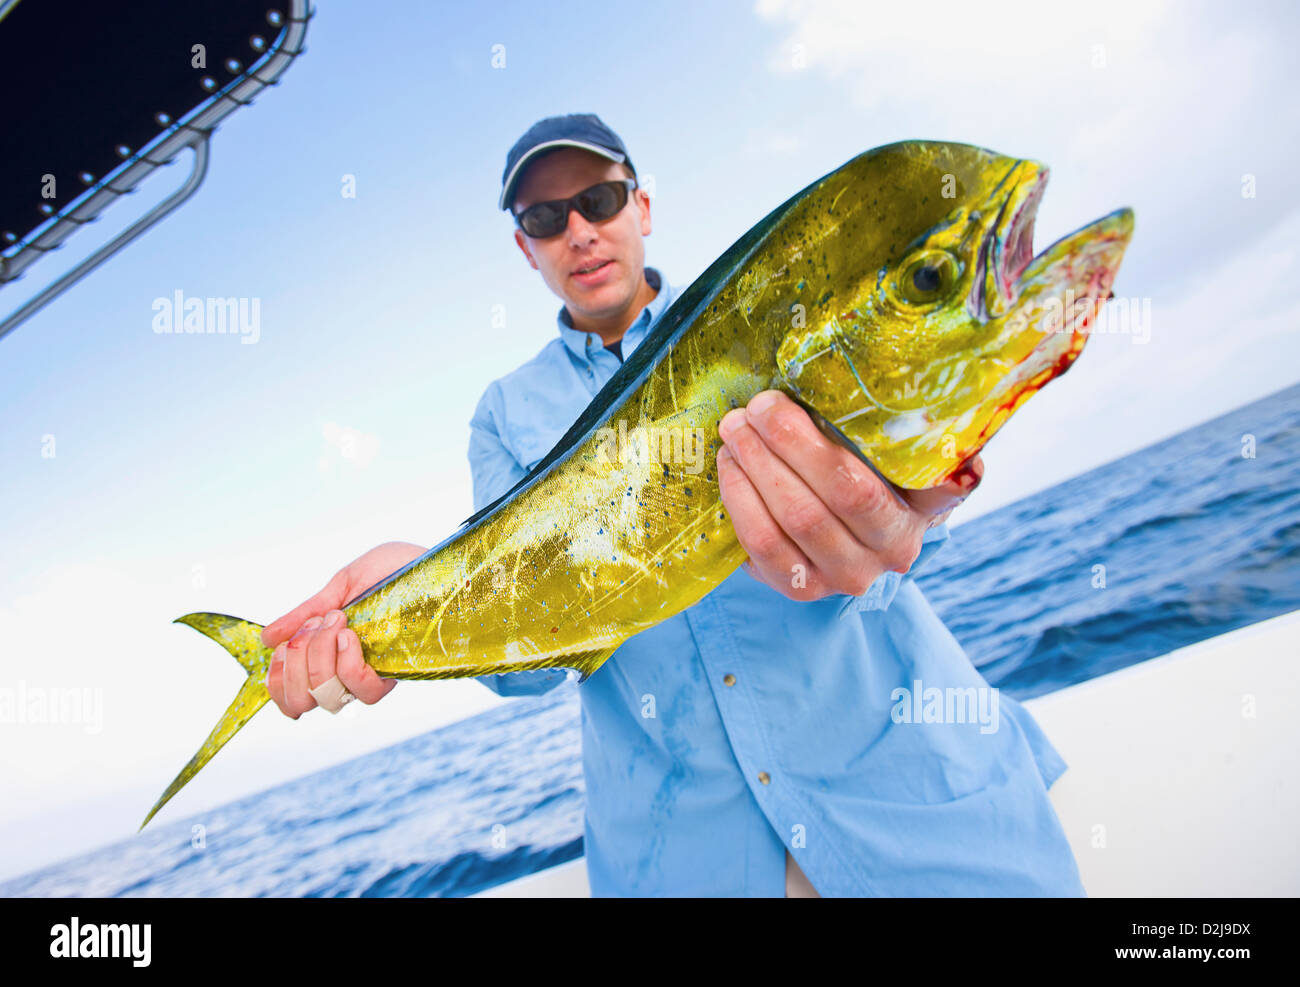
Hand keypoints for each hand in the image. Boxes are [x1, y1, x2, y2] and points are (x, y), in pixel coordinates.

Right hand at [261, 541, 426, 717]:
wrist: (436, 564)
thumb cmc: (394, 572)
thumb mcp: (342, 585)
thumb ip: (306, 613)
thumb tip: (266, 639)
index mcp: (328, 652)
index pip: (289, 692)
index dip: (276, 679)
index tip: (281, 646)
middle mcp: (347, 670)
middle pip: (302, 699)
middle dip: (295, 664)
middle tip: (315, 626)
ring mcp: (372, 674)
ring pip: (328, 696)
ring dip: (319, 658)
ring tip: (337, 623)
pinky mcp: (396, 673)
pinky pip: (362, 690)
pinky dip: (347, 664)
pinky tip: (350, 635)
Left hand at [715, 390, 981, 601]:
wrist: (841, 533)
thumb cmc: (865, 473)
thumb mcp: (892, 450)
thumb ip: (904, 427)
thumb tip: (914, 395)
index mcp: (925, 508)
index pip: (931, 486)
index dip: (930, 469)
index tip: (912, 443)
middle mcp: (893, 550)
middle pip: (842, 493)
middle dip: (790, 441)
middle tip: (758, 405)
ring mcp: (847, 576)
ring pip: (797, 518)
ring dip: (757, 465)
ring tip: (735, 428)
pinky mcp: (802, 589)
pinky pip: (764, 545)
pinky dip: (740, 499)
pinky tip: (730, 465)